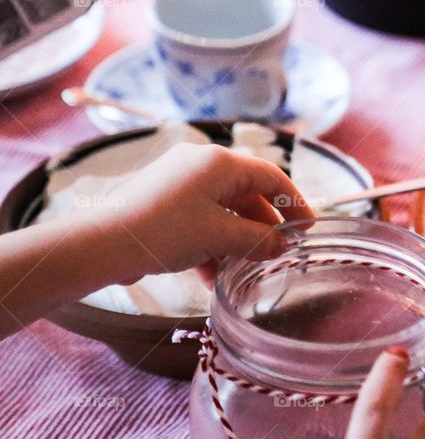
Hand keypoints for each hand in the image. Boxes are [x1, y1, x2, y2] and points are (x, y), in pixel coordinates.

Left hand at [88, 143, 313, 280]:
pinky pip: (200, 218)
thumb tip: (281, 245)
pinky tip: (212, 276)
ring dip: (236, 241)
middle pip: (247, 194)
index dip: (294, 203)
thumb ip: (258, 240)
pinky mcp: (163, 200)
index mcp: (219, 163)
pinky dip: (211, 243)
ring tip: (242, 272)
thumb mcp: (221, 237)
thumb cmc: (166, 231)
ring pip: (223, 210)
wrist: (102, 243)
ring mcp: (179, 181)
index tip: (308, 229)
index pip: (271, 176)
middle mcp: (201, 164)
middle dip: (262, 227)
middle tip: (276, 253)